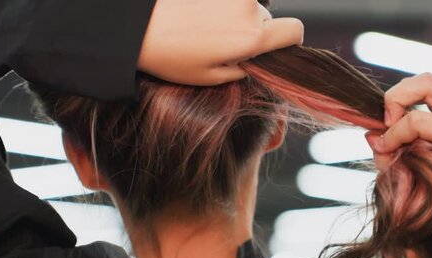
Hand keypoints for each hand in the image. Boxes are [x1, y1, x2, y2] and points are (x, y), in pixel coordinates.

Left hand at [138, 0, 303, 85]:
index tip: (277, 45)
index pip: (294, 31)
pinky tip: (198, 13)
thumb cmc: (171, 56)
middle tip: (221, 40)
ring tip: (204, 26)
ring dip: (234, 14)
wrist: (137, 26)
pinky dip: (219, 4)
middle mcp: (248, 9)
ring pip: (247, 4)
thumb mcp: (211, 77)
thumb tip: (256, 60)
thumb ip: (244, 68)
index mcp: (251, 37)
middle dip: (251, 28)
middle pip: (266, 17)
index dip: (290, 39)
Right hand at [365, 73, 431, 172]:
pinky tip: (404, 116)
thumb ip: (394, 159)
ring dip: (400, 97)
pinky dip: (408, 97)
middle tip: (387, 123)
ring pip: (423, 79)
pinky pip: (425, 86)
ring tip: (394, 120)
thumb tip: (371, 137)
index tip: (384, 146)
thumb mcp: (421, 177)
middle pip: (425, 83)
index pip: (417, 121)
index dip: (393, 132)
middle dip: (395, 99)